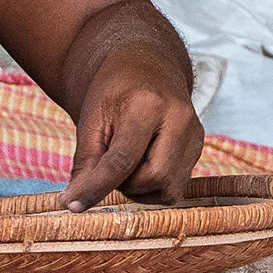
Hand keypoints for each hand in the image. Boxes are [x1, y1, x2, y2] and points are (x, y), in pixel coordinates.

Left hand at [65, 43, 203, 208]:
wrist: (147, 68)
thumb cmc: (114, 90)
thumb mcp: (92, 117)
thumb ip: (85, 160)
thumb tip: (73, 202)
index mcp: (148, 104)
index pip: (123, 159)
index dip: (97, 187)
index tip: (73, 205)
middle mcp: (180, 119)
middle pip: (154, 178)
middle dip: (126, 185)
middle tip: (108, 168)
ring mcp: (195, 135)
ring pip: (168, 189)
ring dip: (140, 188)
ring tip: (126, 162)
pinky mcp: (198, 148)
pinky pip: (175, 187)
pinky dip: (153, 186)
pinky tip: (142, 163)